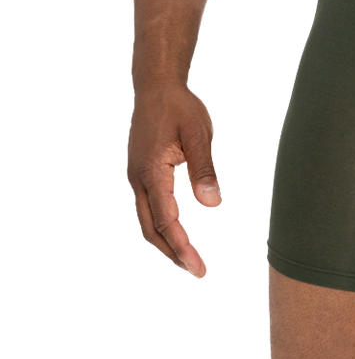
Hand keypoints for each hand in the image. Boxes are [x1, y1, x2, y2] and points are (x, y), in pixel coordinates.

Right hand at [125, 83, 222, 279]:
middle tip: (198, 273)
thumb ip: (205, 169)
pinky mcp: (139, 173)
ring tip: (188, 261)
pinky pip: (148, 208)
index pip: (167, 221)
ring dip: (166, 243)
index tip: (199, 268)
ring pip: (147, 221)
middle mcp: (138, 179)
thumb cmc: (180, 107)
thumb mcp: (199, 134)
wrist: (156, 85)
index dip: (183, 248)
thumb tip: (213, 205)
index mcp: (152, 172)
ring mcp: (135, 177)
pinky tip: (176, 233)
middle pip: (152, 229)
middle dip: (173, 253)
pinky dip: (161, 227)